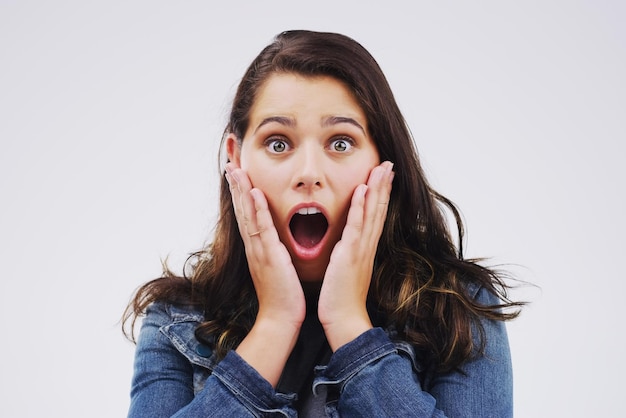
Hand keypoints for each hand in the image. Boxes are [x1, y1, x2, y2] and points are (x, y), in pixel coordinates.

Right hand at [225, 162, 304, 385]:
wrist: (280, 320)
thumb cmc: (282, 296)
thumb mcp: (277, 268)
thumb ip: (274, 252)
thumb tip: (275, 241)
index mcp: (257, 248)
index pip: (247, 215)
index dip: (241, 194)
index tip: (237, 174)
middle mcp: (254, 246)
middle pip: (241, 210)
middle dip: (235, 186)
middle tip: (230, 163)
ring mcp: (259, 250)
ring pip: (248, 214)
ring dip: (241, 190)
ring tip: (235, 169)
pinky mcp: (269, 256)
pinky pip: (262, 228)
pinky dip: (257, 210)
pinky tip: (254, 193)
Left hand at [318, 161, 393, 350]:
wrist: (343, 320)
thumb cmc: (341, 299)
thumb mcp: (345, 271)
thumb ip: (347, 255)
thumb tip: (346, 245)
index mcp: (364, 249)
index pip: (375, 216)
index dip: (380, 195)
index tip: (384, 177)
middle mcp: (366, 246)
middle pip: (378, 209)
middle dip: (384, 185)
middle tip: (389, 164)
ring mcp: (360, 249)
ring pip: (371, 213)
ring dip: (377, 189)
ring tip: (382, 168)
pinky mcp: (350, 255)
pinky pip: (356, 226)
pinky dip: (360, 207)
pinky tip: (362, 190)